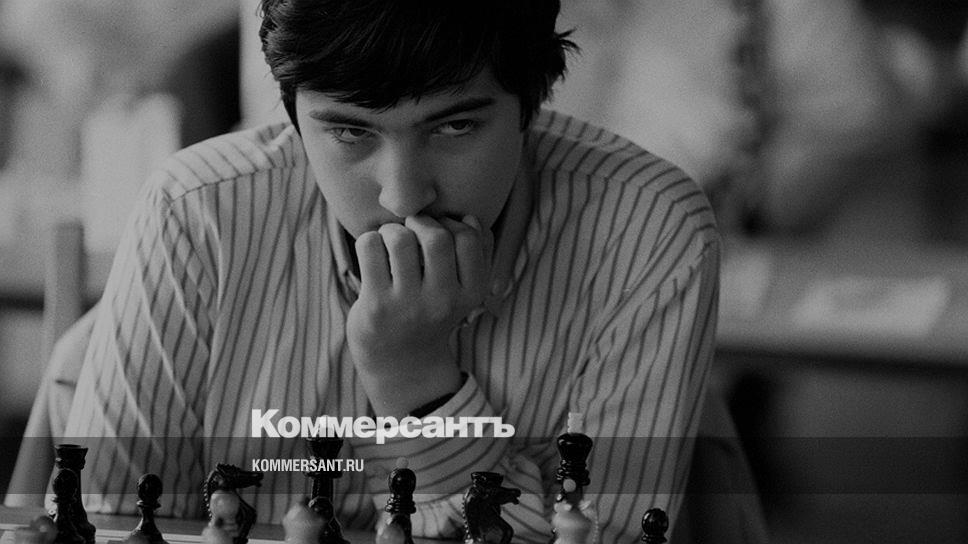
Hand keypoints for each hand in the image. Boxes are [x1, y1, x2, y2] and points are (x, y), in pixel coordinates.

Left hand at [346, 214, 492, 415]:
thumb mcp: (462, 290)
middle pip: (436, 237)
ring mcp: (407, 305)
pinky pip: (370, 248)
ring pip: (400, 240)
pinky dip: (370, 240)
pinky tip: (373, 253)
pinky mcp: (375, 306)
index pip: (468, 238)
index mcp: (470, 294)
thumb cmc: (430, 311)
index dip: (450, 223)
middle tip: (409, 230)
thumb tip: (469, 218)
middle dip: (419, 222)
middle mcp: (442, 302)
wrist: (399, 361)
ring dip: (391, 230)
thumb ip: (477, 253)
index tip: (437, 231)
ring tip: (389, 241)